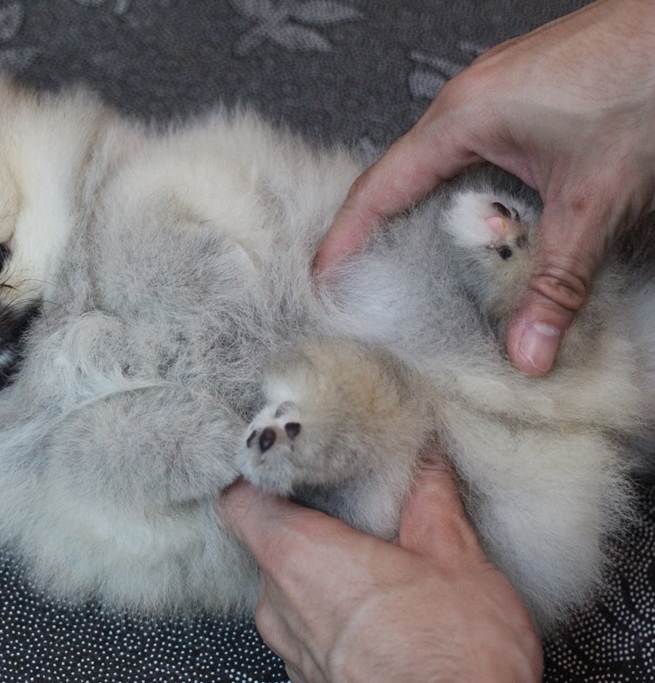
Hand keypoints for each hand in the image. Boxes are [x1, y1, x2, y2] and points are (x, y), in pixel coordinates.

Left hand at [219, 452, 542, 682]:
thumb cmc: (456, 659)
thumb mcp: (457, 559)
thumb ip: (429, 501)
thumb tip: (425, 465)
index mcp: (301, 558)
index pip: (237, 500)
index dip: (255, 475)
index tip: (283, 462)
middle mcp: (279, 606)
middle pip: (269, 544)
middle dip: (310, 526)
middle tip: (356, 514)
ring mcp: (291, 651)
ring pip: (289, 592)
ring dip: (324, 577)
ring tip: (379, 568)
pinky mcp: (309, 682)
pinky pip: (307, 633)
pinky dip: (332, 618)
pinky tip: (380, 617)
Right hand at [316, 0, 654, 375]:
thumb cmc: (645, 80)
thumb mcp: (595, 198)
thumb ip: (558, 281)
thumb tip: (528, 353)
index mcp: (462, 118)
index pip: (380, 187)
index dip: (346, 236)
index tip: (324, 277)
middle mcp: (465, 100)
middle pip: (400, 176)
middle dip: (379, 231)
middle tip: (364, 281)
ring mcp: (492, 91)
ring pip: (437, 163)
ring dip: (426, 211)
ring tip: (415, 261)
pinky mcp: (520, 93)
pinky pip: (468, 148)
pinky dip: (461, 190)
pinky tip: (481, 220)